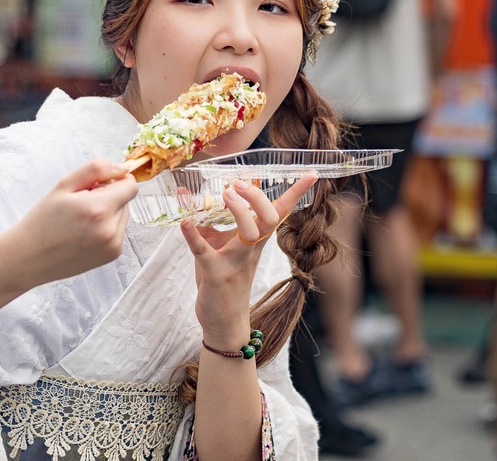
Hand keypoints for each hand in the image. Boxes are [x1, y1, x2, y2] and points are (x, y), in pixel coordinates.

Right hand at [10, 159, 137, 287]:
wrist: (28, 258)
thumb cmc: (43, 221)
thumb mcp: (64, 186)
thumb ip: (95, 170)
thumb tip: (123, 168)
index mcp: (98, 209)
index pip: (130, 186)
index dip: (116, 180)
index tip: (98, 184)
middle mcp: (110, 229)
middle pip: (126, 200)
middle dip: (109, 197)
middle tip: (81, 205)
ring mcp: (113, 245)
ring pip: (123, 216)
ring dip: (109, 213)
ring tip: (81, 221)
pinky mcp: (112, 255)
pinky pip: (119, 231)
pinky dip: (106, 228)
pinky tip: (84, 233)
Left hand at [181, 174, 316, 347]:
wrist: (224, 322)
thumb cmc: (225, 278)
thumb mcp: (222, 246)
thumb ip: (211, 221)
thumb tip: (191, 194)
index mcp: (257, 240)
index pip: (280, 212)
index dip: (296, 192)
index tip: (311, 173)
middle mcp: (251, 249)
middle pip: (269, 218)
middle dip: (257, 198)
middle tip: (236, 183)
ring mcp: (235, 261)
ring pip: (249, 234)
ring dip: (239, 211)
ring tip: (224, 194)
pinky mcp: (215, 274)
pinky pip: (204, 252)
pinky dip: (193, 236)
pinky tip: (185, 222)